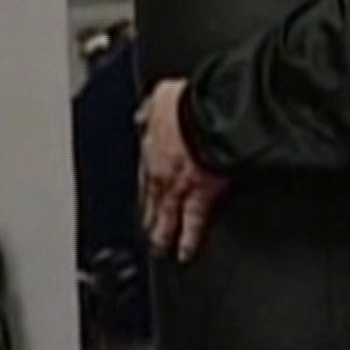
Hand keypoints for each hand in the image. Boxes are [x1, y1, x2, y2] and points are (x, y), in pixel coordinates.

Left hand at [138, 80, 228, 262]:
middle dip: (149, 216)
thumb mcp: (162, 95)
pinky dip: (189, 239)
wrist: (204, 114)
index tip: (144, 199)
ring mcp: (178, 186)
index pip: (146, 171)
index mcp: (153, 143)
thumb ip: (154, 106)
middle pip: (152, 198)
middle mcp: (160, 169)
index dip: (145, 187)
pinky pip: (193, 222)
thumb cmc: (186, 102)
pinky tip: (185, 253)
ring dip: (163, 233)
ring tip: (161, 248)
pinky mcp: (200, 195)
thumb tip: (147, 108)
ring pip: (167, 214)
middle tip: (146, 233)